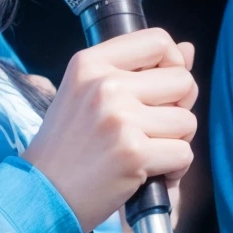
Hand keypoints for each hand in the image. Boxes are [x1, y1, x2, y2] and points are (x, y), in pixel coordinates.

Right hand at [21, 29, 197, 232]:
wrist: (43, 192)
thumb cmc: (67, 144)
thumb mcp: (88, 93)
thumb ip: (139, 69)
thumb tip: (189, 48)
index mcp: (90, 62)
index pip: (159, 41)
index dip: (173, 64)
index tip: (161, 88)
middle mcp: (105, 83)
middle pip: (182, 80)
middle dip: (178, 108)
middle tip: (150, 127)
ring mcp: (120, 117)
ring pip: (187, 121)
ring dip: (175, 142)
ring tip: (145, 151)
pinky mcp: (134, 152)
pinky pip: (184, 154)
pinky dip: (173, 170)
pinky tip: (147, 172)